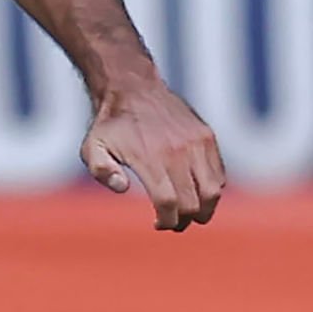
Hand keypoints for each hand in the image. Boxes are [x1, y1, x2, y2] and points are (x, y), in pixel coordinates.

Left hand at [81, 77, 225, 231]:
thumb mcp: (92, 147)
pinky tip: (196, 190)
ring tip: (191, 212)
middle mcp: (177, 151)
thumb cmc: (110, 124)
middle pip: (194, 203)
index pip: (169, 204)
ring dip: (204, 209)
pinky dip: (212, 189)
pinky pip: (219, 173)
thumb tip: (123, 188)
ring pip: (213, 191)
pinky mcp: (207, 136)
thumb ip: (101, 171)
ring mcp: (196, 143)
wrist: (132, 87)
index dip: (167, 221)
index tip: (159, 224)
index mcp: (150, 158)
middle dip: (185, 220)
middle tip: (174, 223)